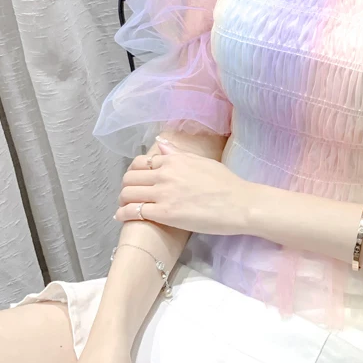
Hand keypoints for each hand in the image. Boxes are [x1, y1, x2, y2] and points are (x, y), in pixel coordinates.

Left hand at [114, 136, 254, 235]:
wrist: (240, 204)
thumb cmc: (226, 184)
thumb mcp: (202, 162)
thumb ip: (178, 155)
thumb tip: (160, 145)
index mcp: (173, 160)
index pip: (140, 163)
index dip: (135, 173)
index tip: (137, 183)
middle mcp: (165, 173)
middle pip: (129, 178)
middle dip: (125, 187)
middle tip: (129, 196)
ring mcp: (163, 193)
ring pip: (127, 194)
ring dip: (122, 201)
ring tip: (125, 207)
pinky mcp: (164, 213)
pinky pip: (133, 211)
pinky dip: (122, 214)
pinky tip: (121, 217)